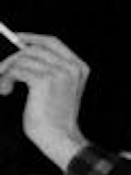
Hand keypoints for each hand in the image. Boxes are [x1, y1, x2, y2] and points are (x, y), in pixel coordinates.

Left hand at [0, 29, 90, 169]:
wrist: (59, 137)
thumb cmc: (54, 117)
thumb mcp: (58, 88)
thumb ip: (48, 68)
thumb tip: (20, 51)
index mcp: (79, 67)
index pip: (52, 42)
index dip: (32, 38)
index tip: (16, 38)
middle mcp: (71, 67)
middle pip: (33, 49)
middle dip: (12, 59)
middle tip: (1, 70)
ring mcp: (59, 73)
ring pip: (21, 59)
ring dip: (6, 72)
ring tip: (5, 86)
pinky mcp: (44, 80)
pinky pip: (16, 70)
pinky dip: (6, 79)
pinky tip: (6, 90)